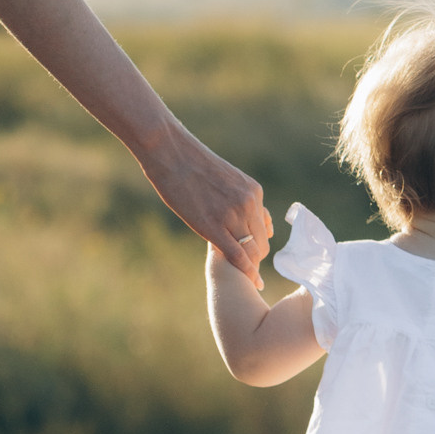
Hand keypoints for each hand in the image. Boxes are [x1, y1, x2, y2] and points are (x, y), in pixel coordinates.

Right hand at [139, 124, 270, 279]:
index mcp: (253, 191)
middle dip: (254, 259)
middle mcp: (249, 203)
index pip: (263, 228)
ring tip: (244, 278)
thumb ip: (240, 199)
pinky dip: (246, 271)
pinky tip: (250, 281)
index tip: (252, 258)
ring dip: (249, 266)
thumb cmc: (192, 165)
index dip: (257, 245)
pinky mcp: (213, 226)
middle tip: (246, 272)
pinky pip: (237, 255)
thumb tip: (246, 218)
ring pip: (251, 251)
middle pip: (260, 243)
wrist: (171, 152)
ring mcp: (232, 215)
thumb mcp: (227, 180)